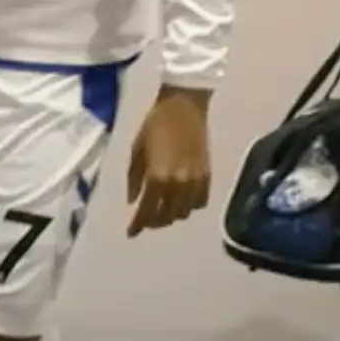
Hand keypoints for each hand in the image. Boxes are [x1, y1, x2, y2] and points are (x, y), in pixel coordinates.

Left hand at [125, 87, 212, 235]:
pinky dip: (189, 207)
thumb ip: (134, 178)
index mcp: (157, 176)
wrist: (184, 108)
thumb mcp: (136, 150)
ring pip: (184, 212)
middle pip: (167, 215)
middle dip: (154, 221)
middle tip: (145, 220)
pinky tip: (180, 202)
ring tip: (161, 211)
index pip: (147, 210)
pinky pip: (200, 202)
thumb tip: (133, 200)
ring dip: (171, 216)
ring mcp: (195, 181)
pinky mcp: (208, 176)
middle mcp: (178, 183)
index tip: (131, 233)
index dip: (138, 225)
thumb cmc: (155, 124)